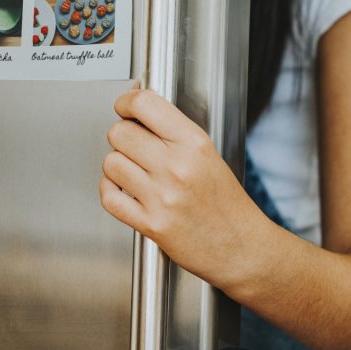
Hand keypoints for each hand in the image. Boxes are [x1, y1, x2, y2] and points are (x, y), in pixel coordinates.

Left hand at [100, 89, 263, 288]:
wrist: (241, 247)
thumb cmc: (226, 204)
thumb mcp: (208, 154)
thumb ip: (173, 132)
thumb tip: (137, 108)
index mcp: (194, 144)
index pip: (145, 105)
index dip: (126, 102)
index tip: (125, 107)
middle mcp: (177, 167)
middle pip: (120, 133)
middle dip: (122, 136)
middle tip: (133, 145)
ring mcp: (162, 196)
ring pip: (111, 163)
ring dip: (117, 166)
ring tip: (134, 172)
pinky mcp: (151, 224)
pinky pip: (109, 197)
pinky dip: (110, 191)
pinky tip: (124, 191)